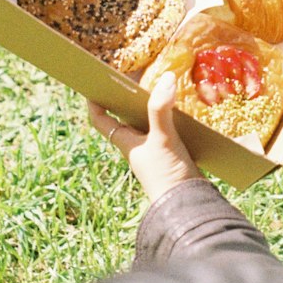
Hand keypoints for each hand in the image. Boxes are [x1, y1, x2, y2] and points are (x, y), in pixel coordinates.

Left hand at [88, 72, 199, 202]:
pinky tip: (182, 110)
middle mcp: (137, 146)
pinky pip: (167, 131)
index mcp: (126, 142)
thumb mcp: (162, 138)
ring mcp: (155, 152)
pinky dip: (171, 118)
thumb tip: (166, 78)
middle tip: (135, 77)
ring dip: (152, 106)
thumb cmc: (167, 174)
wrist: (188, 205)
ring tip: (161, 87)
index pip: (101, 120)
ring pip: (148, 123)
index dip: (94, 103)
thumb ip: (161, 109)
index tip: (94, 84)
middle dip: (128, 98)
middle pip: (126, 117)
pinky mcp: (173, 155)